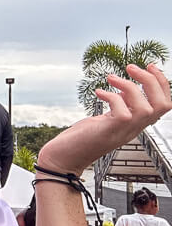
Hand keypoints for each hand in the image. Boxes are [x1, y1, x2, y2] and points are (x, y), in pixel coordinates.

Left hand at [37, 64, 170, 175]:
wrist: (64, 158)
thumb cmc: (82, 138)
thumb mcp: (107, 118)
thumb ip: (119, 106)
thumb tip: (123, 88)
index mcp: (136, 124)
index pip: (164, 104)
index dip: (162, 83)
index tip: (149, 66)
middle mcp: (134, 129)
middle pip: (162, 105)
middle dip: (153, 81)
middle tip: (131, 67)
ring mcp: (123, 132)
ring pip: (147, 108)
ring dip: (130, 86)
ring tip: (111, 78)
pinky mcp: (110, 132)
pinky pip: (123, 112)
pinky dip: (112, 97)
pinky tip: (98, 92)